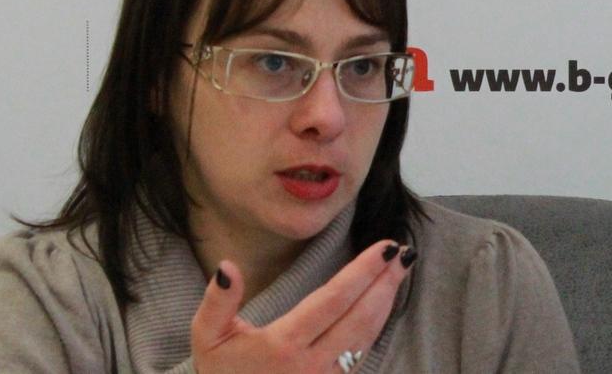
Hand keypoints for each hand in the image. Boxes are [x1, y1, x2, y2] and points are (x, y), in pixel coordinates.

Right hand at [191, 239, 415, 373]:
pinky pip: (360, 356)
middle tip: (404, 253)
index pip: (334, 300)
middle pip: (360, 317)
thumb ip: (218, 302)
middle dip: (385, 283)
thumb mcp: (207, 338)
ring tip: (399, 273)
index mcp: (284, 345)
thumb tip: (227, 266)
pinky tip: (381, 307)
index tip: (385, 248)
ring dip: (386, 304)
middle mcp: (312, 365)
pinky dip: (375, 328)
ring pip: (366, 339)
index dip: (364, 272)